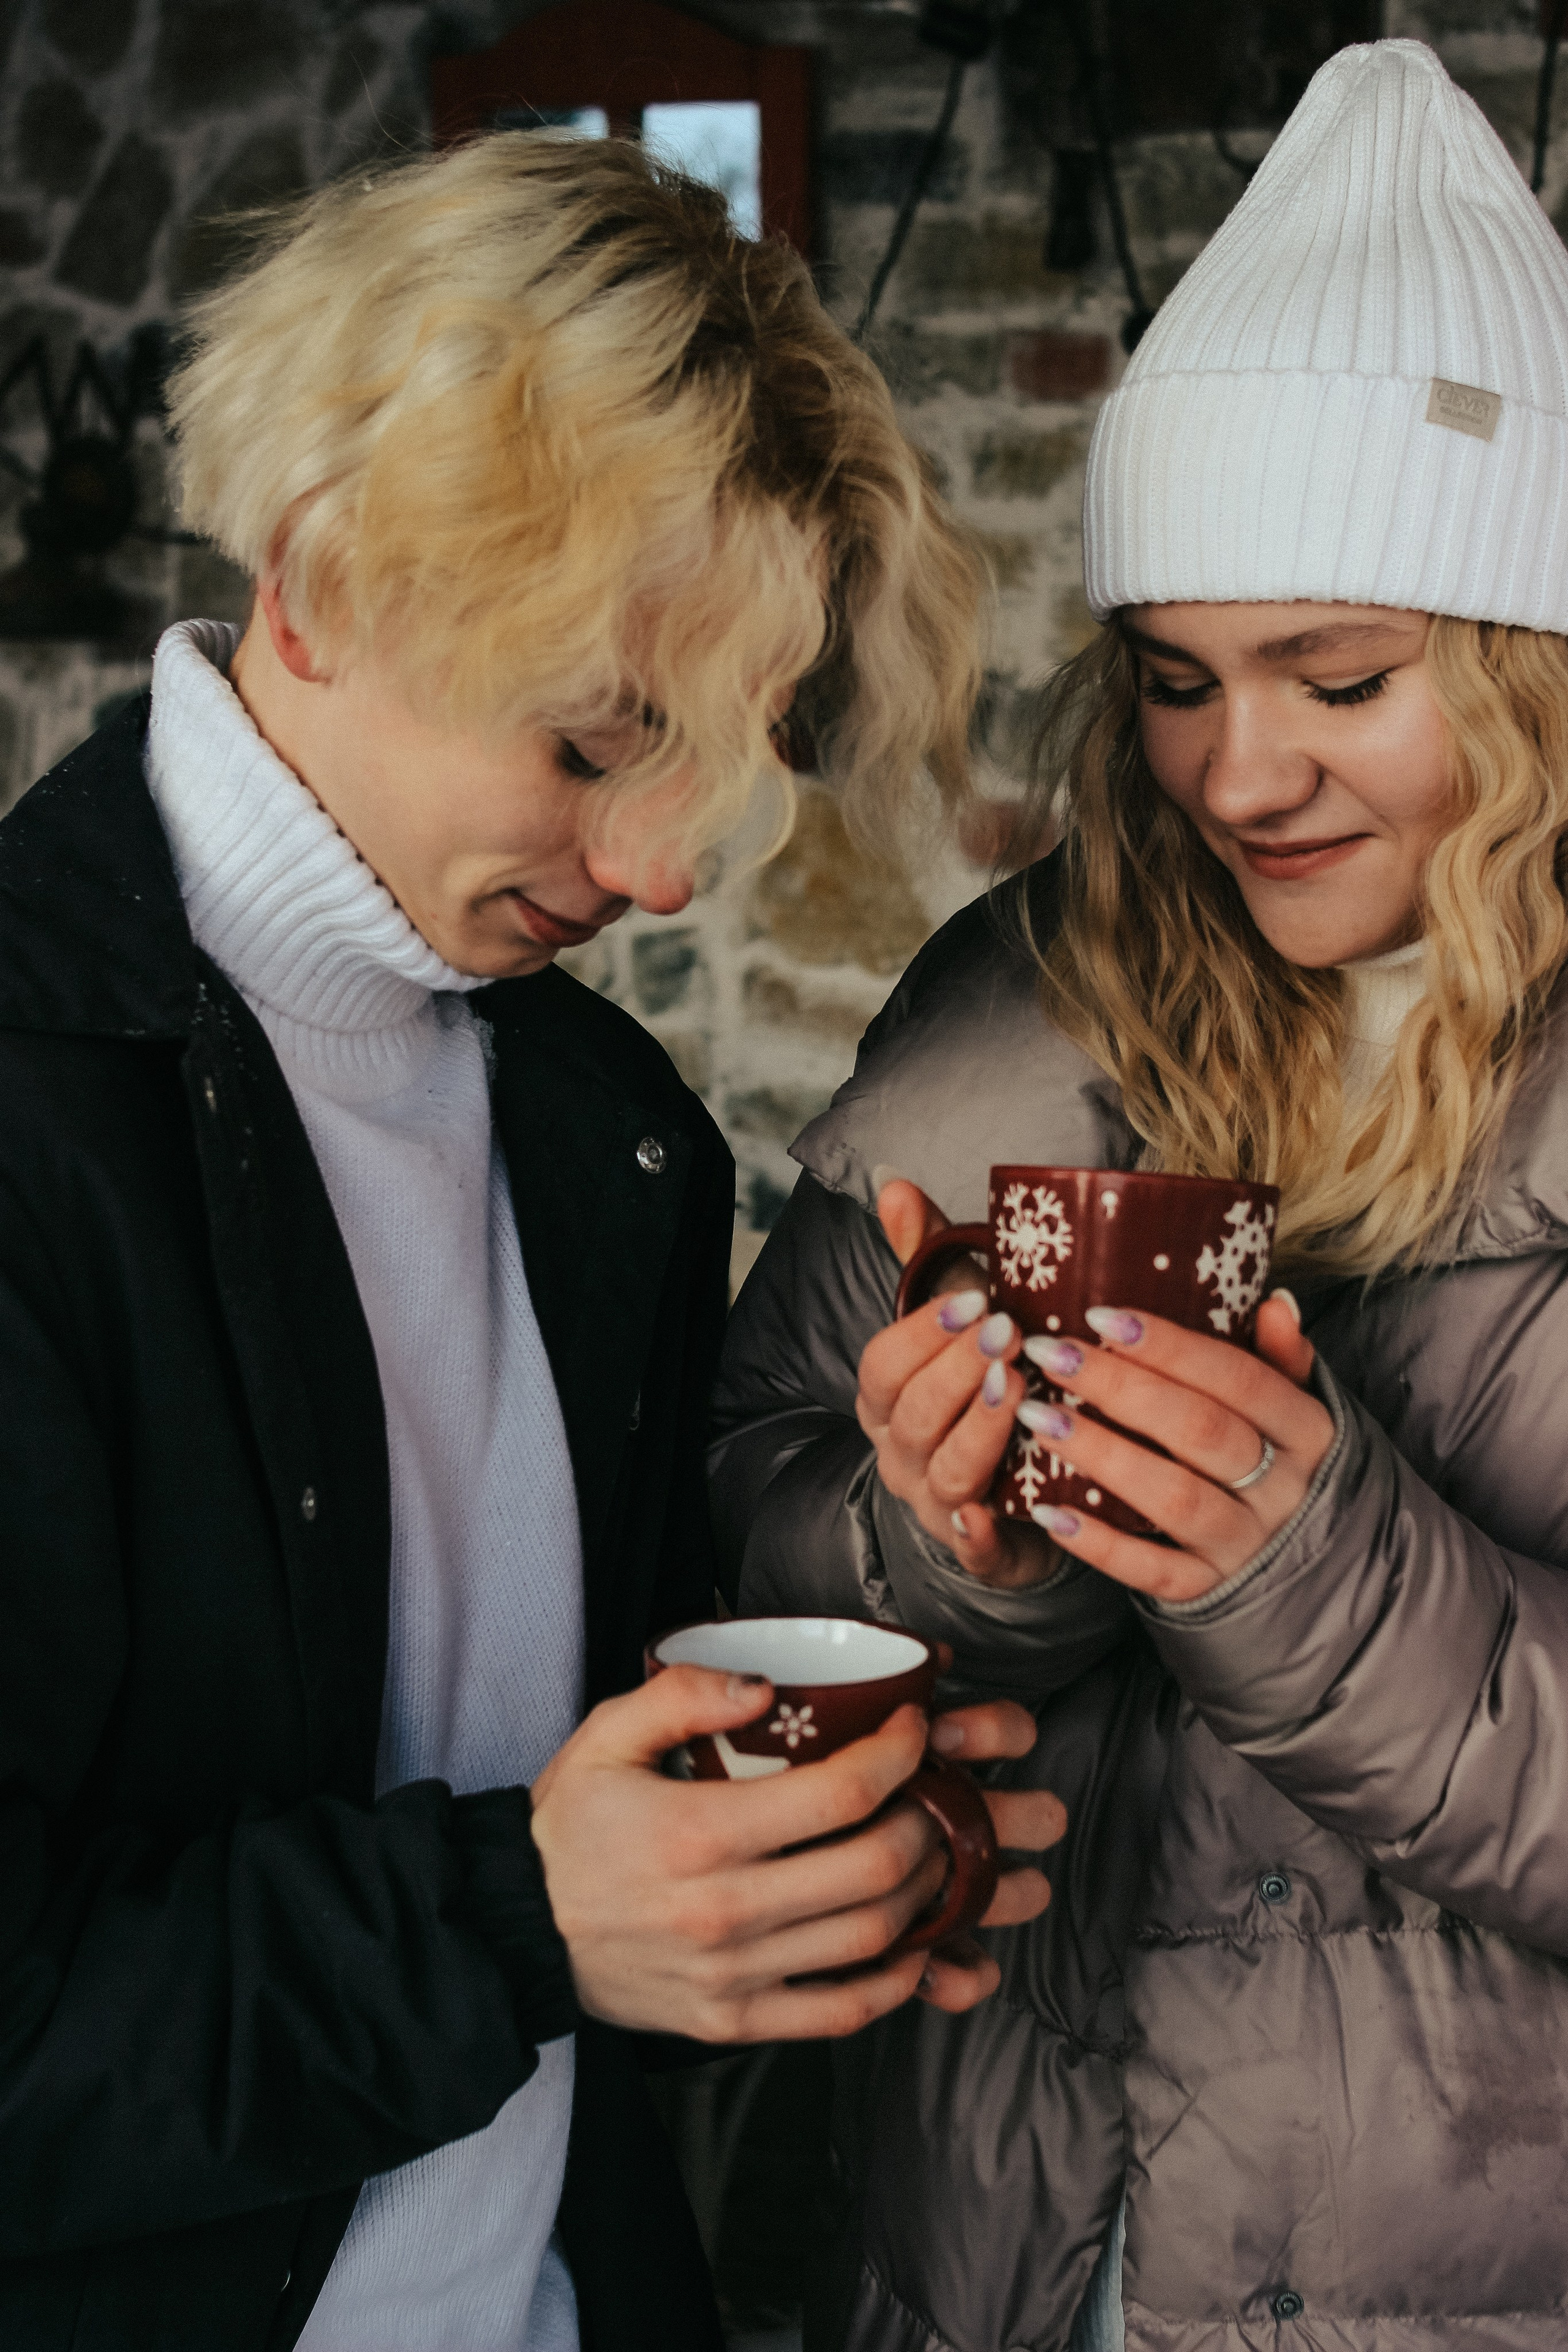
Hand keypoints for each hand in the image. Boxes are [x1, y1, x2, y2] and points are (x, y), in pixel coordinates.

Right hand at [529, 1667, 1064, 2039]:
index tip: (915, 1729)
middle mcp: (725, 1911)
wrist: (516, 1928)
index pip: (839, 1793)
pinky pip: (840, 2012)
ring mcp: (733, 1976)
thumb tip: (764, 1685)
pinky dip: (894, 1980)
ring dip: (927, 1893)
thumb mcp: (605, 1734)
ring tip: (934, 1852)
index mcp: (699, 1833)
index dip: (899, 1755)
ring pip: (872, 1939)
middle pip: (875, 1869)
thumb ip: (682, 1694)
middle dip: (931, 1822)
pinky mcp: (733, 2022)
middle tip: (938, 1790)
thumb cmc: (569, 1825)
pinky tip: (912, 1942)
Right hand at [859, 1178, 1058, 1588]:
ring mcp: (935, 1504)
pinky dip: (978, 1535)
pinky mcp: (980, 1550)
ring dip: (977, 1432)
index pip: (883, 1364)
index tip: (976, 1297)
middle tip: (1007, 1334)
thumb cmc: (982, 1389)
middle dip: (956, 1372)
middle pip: (911, 1415)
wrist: (1018, 1485)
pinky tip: (994, 1512)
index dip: (923, 1332)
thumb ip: (925, 1255)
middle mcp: (901, 1453)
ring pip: (944, 1472)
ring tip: (1017, 1391)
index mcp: (887, 1399)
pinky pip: (971, 1549)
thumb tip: (895, 1183)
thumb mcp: (958, 1319)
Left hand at [1020, 1297, 1331, 1601]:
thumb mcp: (1298, 1412)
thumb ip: (1283, 1360)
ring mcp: (1246, 1545)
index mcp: (1307, 1432)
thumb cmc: (1285, 1466)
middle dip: (1120, 1388)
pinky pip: (1155, 1572)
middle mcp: (1283, 1490)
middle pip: (1199, 1430)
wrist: (1320, 1571)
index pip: (1238, 1378)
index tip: (1102, 1316)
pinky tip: (1050, 1513)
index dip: (1171, 1346)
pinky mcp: (1211, 1590)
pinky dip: (1101, 1546)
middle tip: (1051, 1354)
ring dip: (1102, 1455)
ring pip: (1174, 1498)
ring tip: (1037, 1418)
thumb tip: (1274, 1303)